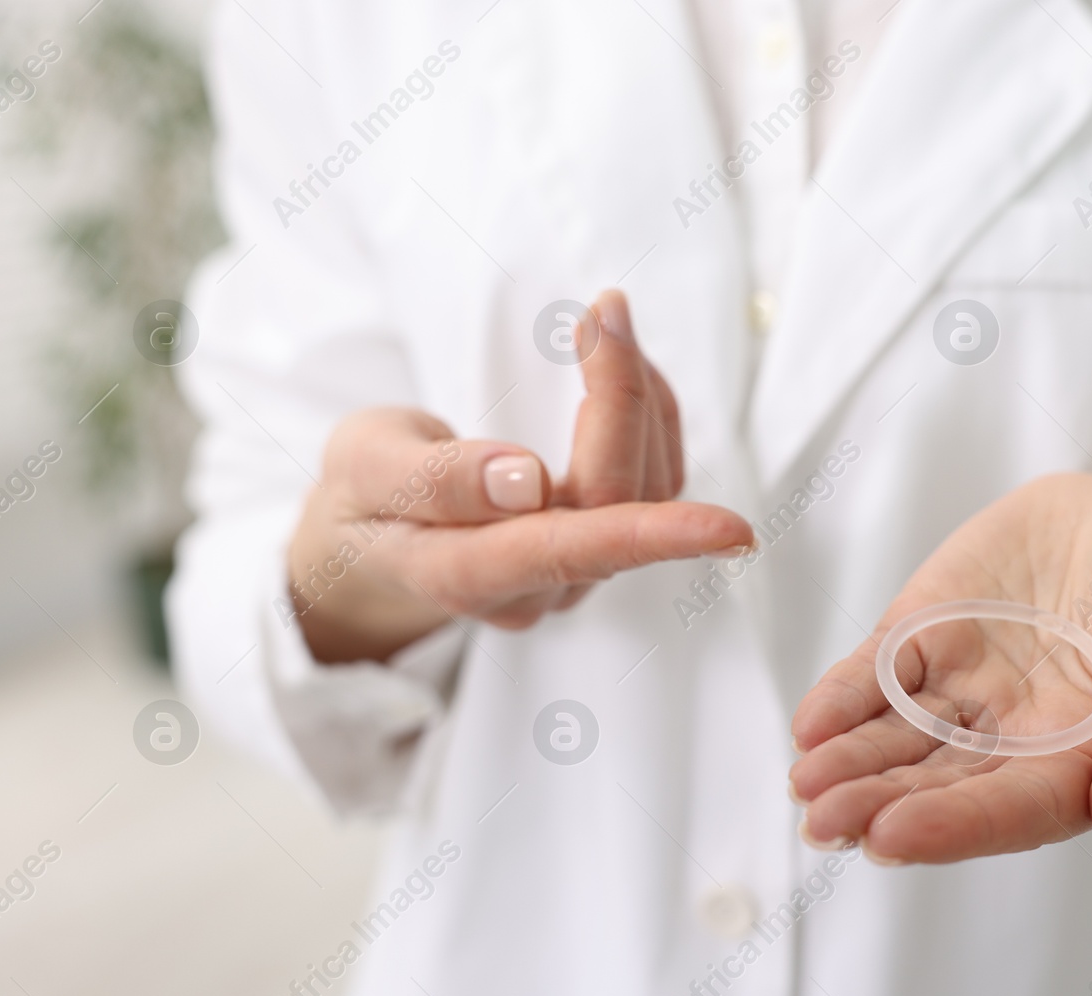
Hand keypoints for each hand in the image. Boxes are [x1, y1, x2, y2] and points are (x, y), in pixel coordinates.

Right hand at [287, 290, 752, 662]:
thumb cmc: (360, 499)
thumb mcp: (360, 468)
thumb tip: (524, 480)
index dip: (650, 537)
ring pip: (646, 490)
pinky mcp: (600, 546)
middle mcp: (536, 590)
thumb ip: (433, 479)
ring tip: (605, 321)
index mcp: (464, 575)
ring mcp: (575, 576)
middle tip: (605, 308)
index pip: (567, 553)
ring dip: (640, 397)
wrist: (368, 542)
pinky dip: (646, 413)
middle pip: (616, 501)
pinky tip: (620, 369)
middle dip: (622, 397)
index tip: (730, 528)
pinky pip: (649, 481)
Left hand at [788, 472, 1091, 863]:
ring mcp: (966, 689)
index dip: (956, 824)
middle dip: (880, 806)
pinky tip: (809, 725)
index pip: (1017, 807)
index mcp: (1089, 756)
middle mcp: (1016, 737)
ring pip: (899, 741)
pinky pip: (877, 676)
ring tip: (804, 785)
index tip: (893, 837)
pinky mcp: (926, 637)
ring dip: (849, 765)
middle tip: (824, 823)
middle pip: (943, 787)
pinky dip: (841, 700)